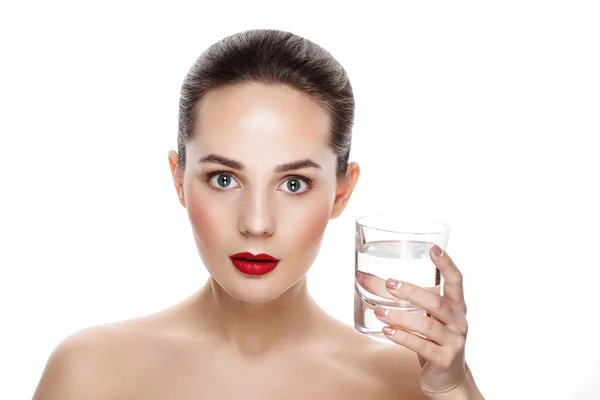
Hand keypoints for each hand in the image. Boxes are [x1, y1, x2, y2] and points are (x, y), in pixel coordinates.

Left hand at [357, 245, 474, 397]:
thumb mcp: (423, 315)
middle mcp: (458, 321)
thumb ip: (400, 298)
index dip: (446, 264)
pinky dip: (403, 337)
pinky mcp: (444, 360)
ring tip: (379, 312)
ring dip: (400, 317)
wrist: (448, 378)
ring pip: (427, 325)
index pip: (456, 280)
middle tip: (389, 284)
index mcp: (456, 305)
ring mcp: (453, 341)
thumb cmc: (431, 338)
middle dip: (412, 292)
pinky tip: (387, 332)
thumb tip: (362, 277)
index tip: (433, 248)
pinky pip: (422, 346)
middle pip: (437, 302)